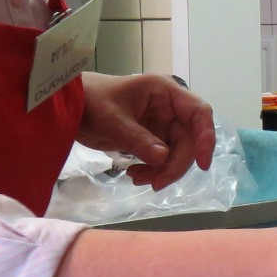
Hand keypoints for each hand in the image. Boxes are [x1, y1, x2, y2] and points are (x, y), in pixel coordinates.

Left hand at [76, 72, 215, 189]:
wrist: (70, 107)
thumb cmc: (90, 102)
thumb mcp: (112, 121)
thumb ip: (138, 139)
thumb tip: (164, 158)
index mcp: (164, 92)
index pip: (198, 113)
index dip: (206, 137)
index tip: (203, 164)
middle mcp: (168, 108)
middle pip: (189, 140)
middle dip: (175, 165)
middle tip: (156, 184)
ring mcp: (161, 124)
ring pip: (177, 153)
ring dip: (162, 171)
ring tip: (137, 179)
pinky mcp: (152, 138)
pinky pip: (162, 158)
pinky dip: (152, 170)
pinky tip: (133, 175)